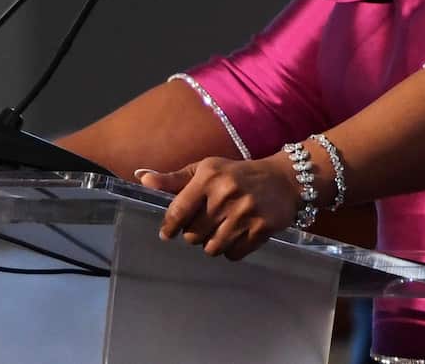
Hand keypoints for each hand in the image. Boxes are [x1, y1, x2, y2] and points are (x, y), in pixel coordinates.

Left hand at [138, 154, 300, 260]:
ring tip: (221, 230)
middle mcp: (225, 194)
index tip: (167, 234)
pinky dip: (231, 250)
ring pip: (212, 248)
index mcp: (208, 177)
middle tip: (204, 225)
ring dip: (212, 244)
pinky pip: (233, 254)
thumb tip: (141, 177)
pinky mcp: (261, 229)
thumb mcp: (206, 169)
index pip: (178, 211)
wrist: (283, 180)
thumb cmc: (235, 175)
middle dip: (194, 234)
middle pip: (193, 234)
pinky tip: (237, 235)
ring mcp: (244, 213)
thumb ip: (174, 179)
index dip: (169, 227)